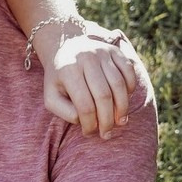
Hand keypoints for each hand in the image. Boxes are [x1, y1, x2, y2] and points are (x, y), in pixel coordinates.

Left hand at [42, 23, 140, 138]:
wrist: (64, 47)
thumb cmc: (58, 79)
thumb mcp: (51, 96)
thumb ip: (63, 111)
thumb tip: (84, 120)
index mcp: (68, 71)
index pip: (84, 104)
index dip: (90, 123)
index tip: (89, 132)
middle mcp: (86, 58)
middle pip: (104, 96)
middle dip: (107, 119)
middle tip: (107, 133)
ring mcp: (102, 52)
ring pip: (119, 85)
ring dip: (122, 108)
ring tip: (120, 122)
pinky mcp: (115, 50)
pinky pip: (129, 72)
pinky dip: (130, 89)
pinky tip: (123, 101)